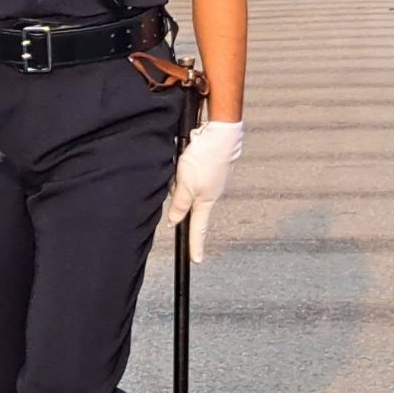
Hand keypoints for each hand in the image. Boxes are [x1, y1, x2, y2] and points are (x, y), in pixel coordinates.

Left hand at [162, 118, 242, 263]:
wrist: (219, 132)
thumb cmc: (205, 158)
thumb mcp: (186, 184)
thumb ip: (179, 204)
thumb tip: (174, 221)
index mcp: (206, 200)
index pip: (199, 227)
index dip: (196, 244)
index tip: (197, 260)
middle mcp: (208, 192)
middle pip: (185, 202)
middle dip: (177, 195)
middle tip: (181, 176)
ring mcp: (208, 179)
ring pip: (183, 185)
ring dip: (178, 176)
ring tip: (183, 162)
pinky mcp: (205, 166)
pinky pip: (186, 172)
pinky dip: (182, 166)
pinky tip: (184, 156)